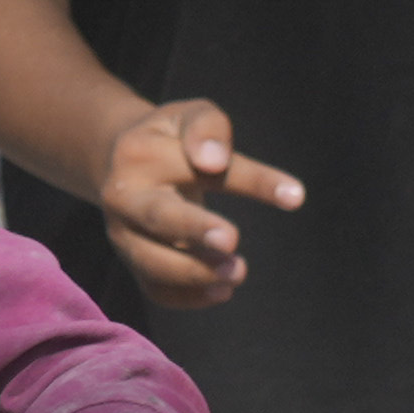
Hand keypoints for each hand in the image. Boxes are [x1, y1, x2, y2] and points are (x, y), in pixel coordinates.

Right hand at [78, 96, 301, 310]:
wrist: (118, 161)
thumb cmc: (170, 138)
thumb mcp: (190, 115)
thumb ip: (208, 128)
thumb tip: (214, 160)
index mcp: (140, 155)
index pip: (199, 167)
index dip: (250, 180)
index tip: (295, 195)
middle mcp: (125, 198)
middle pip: (159, 218)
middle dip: (195, 232)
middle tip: (232, 241)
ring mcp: (124, 234)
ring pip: (152, 262)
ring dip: (195, 273)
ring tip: (238, 273)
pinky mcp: (132, 261)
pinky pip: (154, 288)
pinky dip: (186, 297)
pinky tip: (222, 291)